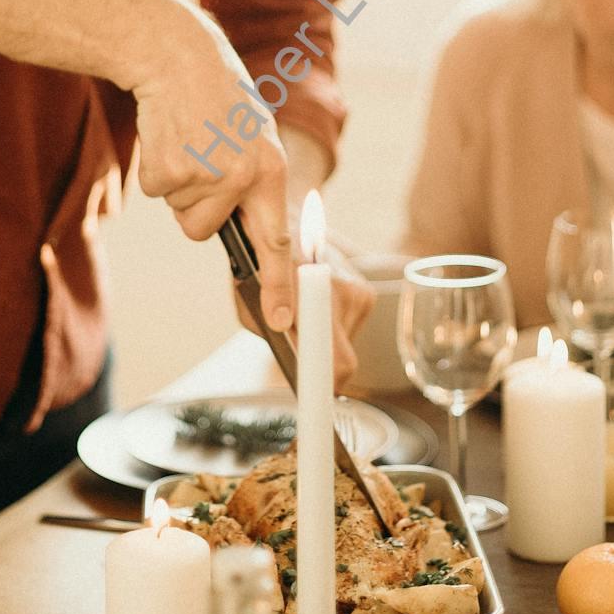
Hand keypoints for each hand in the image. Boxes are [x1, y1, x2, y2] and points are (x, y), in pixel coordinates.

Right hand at [134, 5, 294, 330]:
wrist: (177, 54)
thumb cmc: (217, 96)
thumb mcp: (250, 137)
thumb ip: (250, 184)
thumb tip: (242, 230)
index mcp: (269, 171)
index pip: (276, 243)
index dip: (279, 287)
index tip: (281, 322)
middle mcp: (240, 178)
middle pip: (204, 230)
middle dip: (196, 205)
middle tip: (200, 154)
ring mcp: (203, 175)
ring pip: (180, 211)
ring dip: (178, 182)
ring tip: (188, 138)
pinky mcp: (168, 170)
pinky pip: (158, 191)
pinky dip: (156, 168)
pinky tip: (169, 134)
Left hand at [230, 220, 374, 390]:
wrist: (296, 215)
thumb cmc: (262, 255)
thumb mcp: (246, 291)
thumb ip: (261, 323)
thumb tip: (285, 361)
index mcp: (305, 292)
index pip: (330, 357)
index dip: (324, 384)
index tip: (316, 398)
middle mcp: (337, 292)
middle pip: (343, 363)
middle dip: (321, 373)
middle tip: (301, 370)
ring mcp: (357, 291)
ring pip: (345, 348)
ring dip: (325, 345)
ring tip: (303, 316)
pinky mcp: (367, 293)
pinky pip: (350, 330)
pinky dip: (333, 328)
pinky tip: (318, 306)